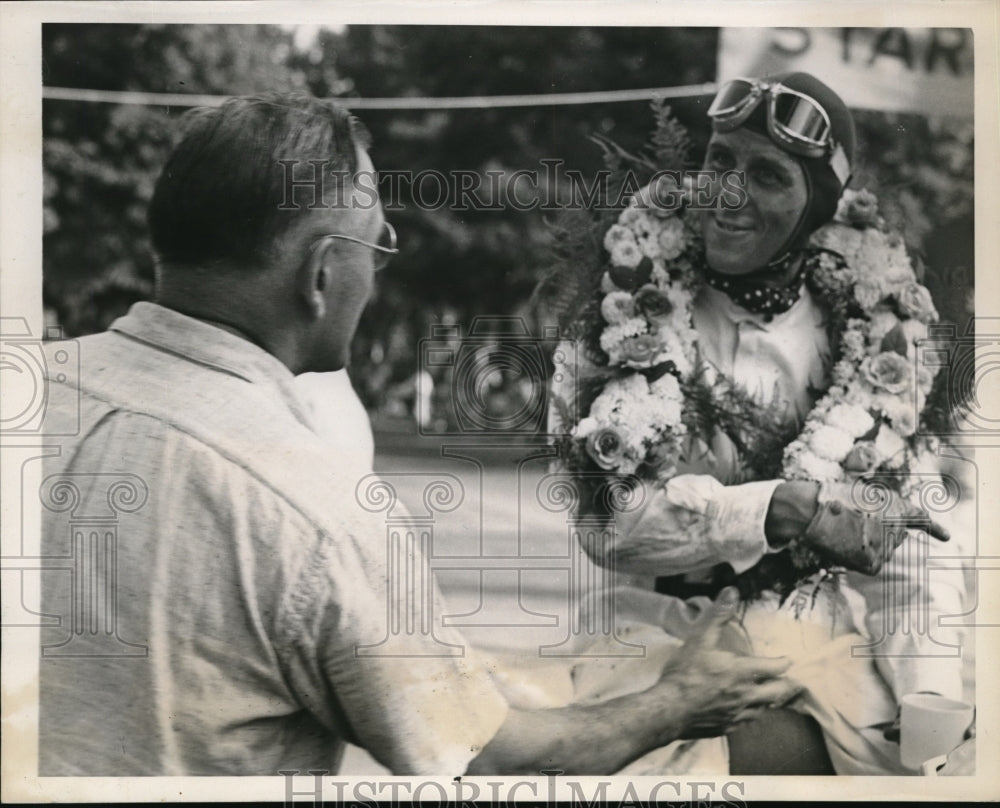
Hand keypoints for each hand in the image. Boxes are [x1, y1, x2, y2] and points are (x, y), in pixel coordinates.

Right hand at [656, 587, 802, 738]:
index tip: (787, 660)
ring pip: (766, 709)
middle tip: (790, 680)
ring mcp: (738, 714)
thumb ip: (717, 615)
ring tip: (772, 695)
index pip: (774, 668)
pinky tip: (747, 712)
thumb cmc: (684, 674)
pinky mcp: (728, 728)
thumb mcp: (698, 638)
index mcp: (742, 672)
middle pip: (778, 692)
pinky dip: (753, 714)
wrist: (669, 710)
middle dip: (786, 685)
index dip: (783, 663)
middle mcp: (746, 695)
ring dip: (771, 701)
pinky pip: (748, 722)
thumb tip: (731, 592)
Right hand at [801, 481, 949, 575]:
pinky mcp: (873, 563)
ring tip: (845, 532)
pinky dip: (859, 558)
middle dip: (879, 534)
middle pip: (894, 538)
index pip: (919, 518)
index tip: (947, 537)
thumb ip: (884, 510)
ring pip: (882, 551)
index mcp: (895, 507)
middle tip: (853, 523)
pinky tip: (845, 546)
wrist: (812, 511)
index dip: (934, 528)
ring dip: (866, 545)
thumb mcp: (863, 495)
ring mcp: (885, 547)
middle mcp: (896, 528)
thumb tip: (896, 533)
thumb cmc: (832, 499)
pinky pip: (871, 563)